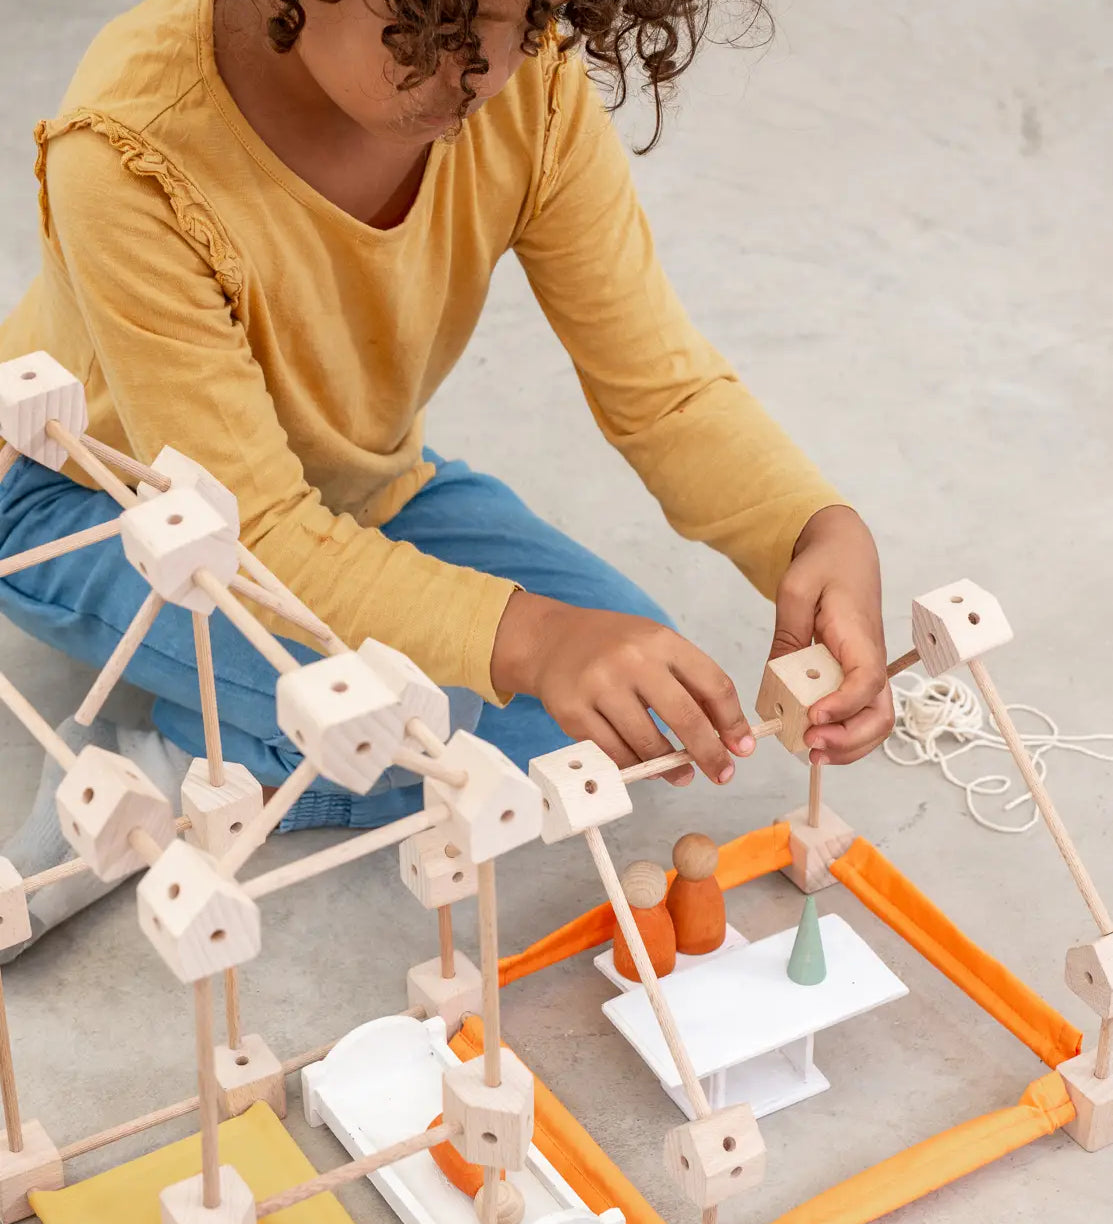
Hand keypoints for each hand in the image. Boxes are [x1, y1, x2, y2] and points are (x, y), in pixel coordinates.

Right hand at [490, 592, 754, 784]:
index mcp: (661, 640)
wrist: (550, 641)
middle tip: (722, 773)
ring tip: (679, 774)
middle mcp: (631, 660)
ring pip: (647, 743)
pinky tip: (640, 764)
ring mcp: (599, 686)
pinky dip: (632, 764)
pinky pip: (613, 753)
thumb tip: (726, 733)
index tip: (742, 747)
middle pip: (685, 717)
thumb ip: (689, 681)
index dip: (732, 721)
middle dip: (710, 753)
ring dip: (669, 766)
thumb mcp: (654, 646)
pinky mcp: (572, 712)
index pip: (712, 684)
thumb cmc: (613, 647)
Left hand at [772, 505, 893, 763]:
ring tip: (813, 753)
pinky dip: (844, 735)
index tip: (813, 716)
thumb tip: (778, 680)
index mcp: (859, 636)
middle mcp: (871, 659)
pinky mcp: (856, 676)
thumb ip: (788, 635)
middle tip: (810, 745)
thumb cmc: (823, 566)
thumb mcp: (795, 590)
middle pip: (880, 714)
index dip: (843, 705)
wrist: (844, 551)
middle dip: (849, 740)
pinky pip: (860, 714)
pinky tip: (816, 741)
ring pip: (875, 721)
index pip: (866, 680)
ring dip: (849, 746)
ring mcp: (867, 670)